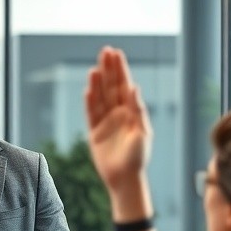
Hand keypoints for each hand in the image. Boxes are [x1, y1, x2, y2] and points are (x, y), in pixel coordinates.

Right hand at [84, 47, 152, 197]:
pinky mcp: (94, 133)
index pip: (124, 85)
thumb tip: (134, 88)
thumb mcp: (142, 133)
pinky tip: (88, 89)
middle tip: (105, 51)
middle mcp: (118, 114)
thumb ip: (138, 110)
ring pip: (100, 98)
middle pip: (111, 87)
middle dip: (108, 69)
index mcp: (132, 112)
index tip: (116, 54)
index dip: (120, 70)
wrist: (124, 179)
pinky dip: (89, 102)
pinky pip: (91, 114)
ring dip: (97, 83)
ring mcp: (106, 122)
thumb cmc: (138, 158)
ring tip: (94, 69)